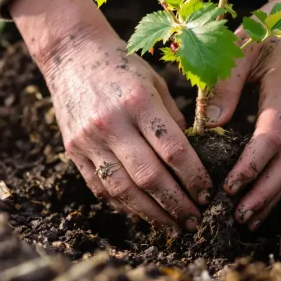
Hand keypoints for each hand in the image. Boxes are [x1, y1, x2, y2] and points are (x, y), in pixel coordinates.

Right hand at [11, 0, 212, 234]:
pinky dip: (124, 205)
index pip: (173, 149)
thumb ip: (173, 120)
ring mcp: (89, 139)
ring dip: (151, 214)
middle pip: (149, 177)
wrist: (72, 54)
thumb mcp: (155, 83)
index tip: (208, 193)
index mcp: (139, 101)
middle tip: (196, 220)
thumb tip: (193, 160)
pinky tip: (144, 213)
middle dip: (177, 204)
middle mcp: (112, 123)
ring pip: (123, 190)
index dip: (194, 177)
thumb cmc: (123, 67)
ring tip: (173, 226)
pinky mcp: (74, 151)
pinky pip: (100, 188)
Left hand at [206, 0, 280, 230]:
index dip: (251, 164)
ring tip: (244, 221)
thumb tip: (207, 128)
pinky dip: (274, 186)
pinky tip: (256, 205)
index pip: (272, 135)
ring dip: (270, 196)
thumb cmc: (265, 31)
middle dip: (263, 192)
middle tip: (236, 216)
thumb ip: (223, 85)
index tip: (227, 185)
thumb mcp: (240, 48)